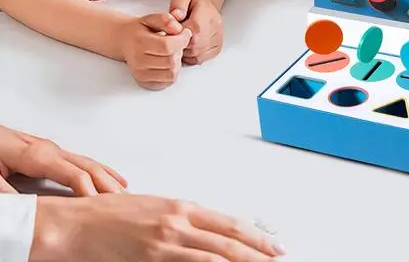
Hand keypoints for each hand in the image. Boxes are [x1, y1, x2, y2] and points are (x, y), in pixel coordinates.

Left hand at [0, 125, 125, 194]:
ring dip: (108, 176)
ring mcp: (52, 149)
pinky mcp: (50, 152)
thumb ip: (7, 191)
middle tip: (124, 200)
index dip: (89, 190)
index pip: (74, 174)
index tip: (100, 206)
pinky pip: (81, 161)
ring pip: (88, 162)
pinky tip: (108, 175)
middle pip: (88, 167)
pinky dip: (100, 169)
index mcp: (38, 156)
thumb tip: (25, 210)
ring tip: (124, 191)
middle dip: (107, 184)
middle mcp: (50, 150)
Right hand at [31, 194, 284, 261]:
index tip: (274, 245)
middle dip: (257, 252)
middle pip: (228, 241)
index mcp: (181, 208)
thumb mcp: (153, 210)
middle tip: (278, 258)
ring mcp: (164, 243)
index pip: (229, 223)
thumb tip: (205, 234)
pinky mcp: (149, 259)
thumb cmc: (108, 216)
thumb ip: (180, 222)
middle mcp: (178, 222)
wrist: (74, 224)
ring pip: (213, 257)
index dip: (255, 235)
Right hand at [118, 13, 191, 89]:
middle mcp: (138, 61)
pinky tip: (168, 62)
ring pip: (172, 73)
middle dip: (180, 50)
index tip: (185, 33)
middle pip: (171, 61)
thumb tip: (178, 29)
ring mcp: (140, 74)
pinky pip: (168, 81)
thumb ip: (166, 20)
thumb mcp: (152, 18)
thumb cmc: (140, 30)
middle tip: (176, 42)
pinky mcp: (145, 82)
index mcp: (140, 42)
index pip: (168, 46)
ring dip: (177, 62)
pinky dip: (172, 72)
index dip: (183, 39)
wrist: (124, 41)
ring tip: (172, 52)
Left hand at [169, 0, 223, 64]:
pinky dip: (189, 56)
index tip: (172, 31)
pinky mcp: (217, 48)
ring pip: (195, 54)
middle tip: (175, 36)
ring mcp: (218, 38)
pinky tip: (187, 46)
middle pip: (194, 44)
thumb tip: (176, 16)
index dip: (178, 34)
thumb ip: (177, 6)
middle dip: (180, 43)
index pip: (192, 30)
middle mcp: (216, 26)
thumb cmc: (191, 4)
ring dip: (184, 51)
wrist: (204, 8)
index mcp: (207, 12)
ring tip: (181, 40)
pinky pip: (199, 59)